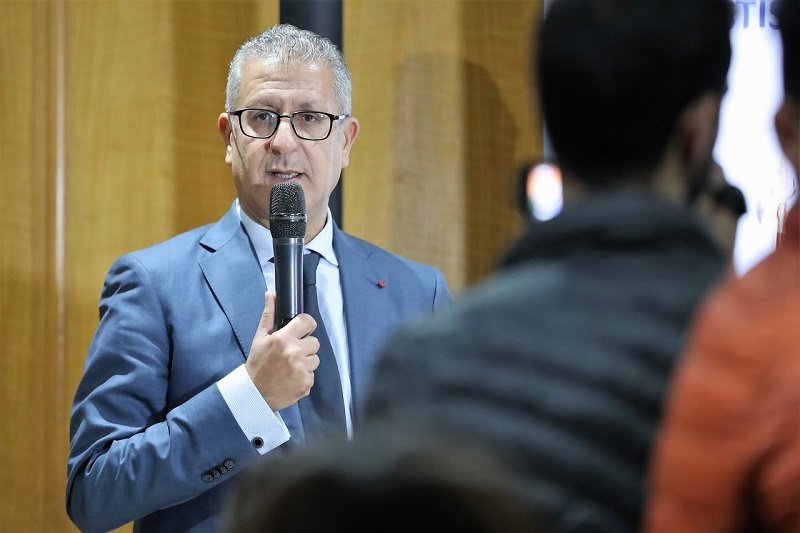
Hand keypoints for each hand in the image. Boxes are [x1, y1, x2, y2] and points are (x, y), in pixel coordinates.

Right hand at [245, 292, 320, 410]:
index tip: (301, 330)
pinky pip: (313, 374)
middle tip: (291, 352)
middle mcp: (295, 353)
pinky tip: (291, 377)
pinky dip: (304, 376)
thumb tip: (271, 294)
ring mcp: (302, 369)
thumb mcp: (260, 338)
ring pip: (315, 359)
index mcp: (284, 339)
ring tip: (290, 366)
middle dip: (305, 346)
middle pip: (314, 342)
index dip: (306, 325)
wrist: (254, 393)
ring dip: (306, 362)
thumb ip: (269, 315)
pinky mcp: (306, 383)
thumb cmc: (257, 364)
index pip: (308, 321)